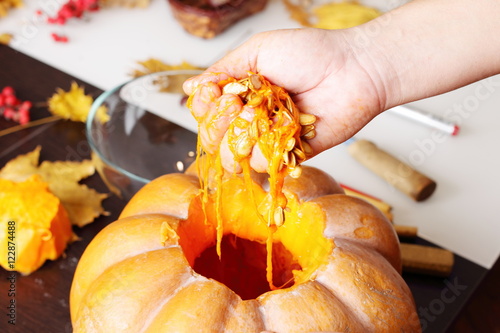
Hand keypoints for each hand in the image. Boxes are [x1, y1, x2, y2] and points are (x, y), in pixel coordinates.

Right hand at [183, 28, 384, 172]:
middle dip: (218, 124)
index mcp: (241, 94)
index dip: (204, 108)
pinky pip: (262, 166)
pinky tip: (281, 129)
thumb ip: (223, 70)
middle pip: (213, 139)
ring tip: (258, 116)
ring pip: (232, 158)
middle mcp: (251, 119)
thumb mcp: (259, 50)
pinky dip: (265, 150)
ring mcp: (269, 139)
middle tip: (237, 104)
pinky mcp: (288, 155)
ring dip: (238, 139)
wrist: (352, 70)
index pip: (206, 113)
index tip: (213, 94)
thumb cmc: (310, 53)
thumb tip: (190, 88)